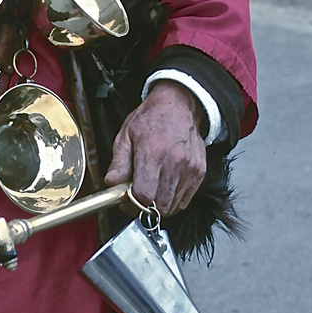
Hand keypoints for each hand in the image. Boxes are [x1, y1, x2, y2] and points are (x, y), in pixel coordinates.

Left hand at [104, 81, 206, 215]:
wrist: (179, 105)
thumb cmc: (151, 118)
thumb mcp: (126, 135)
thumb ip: (119, 162)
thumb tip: (112, 183)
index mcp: (153, 152)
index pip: (144, 195)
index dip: (132, 203)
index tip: (126, 200)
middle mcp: (175, 162)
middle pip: (160, 205)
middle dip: (145, 207)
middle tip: (137, 196)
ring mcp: (190, 168)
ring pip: (173, 206)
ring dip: (160, 204)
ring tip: (151, 188)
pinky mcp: (199, 172)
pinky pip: (185, 200)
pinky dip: (173, 200)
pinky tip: (164, 186)